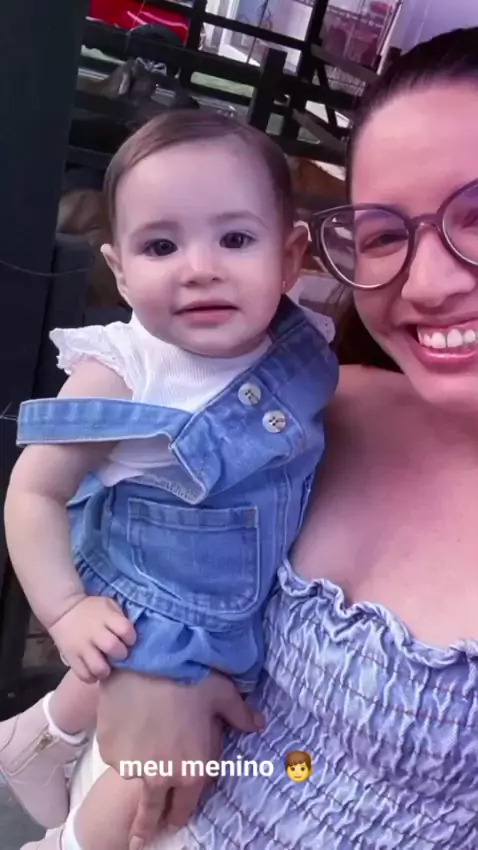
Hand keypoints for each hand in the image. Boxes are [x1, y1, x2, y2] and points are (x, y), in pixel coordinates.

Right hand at [49, 596, 135, 682]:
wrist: (63, 610)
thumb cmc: (92, 609)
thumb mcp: (109, 605)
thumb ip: (120, 618)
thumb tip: (133, 634)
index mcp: (106, 617)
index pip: (125, 629)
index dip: (130, 637)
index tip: (128, 640)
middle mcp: (94, 632)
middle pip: (113, 647)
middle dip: (120, 654)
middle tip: (118, 655)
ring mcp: (82, 646)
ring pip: (98, 666)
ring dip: (106, 670)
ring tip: (106, 668)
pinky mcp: (71, 657)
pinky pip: (83, 674)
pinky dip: (91, 677)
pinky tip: (94, 672)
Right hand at [97, 670, 263, 842]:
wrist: (149, 660)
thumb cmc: (191, 675)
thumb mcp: (223, 694)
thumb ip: (240, 714)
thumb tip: (259, 724)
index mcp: (193, 769)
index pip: (186, 806)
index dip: (180, 813)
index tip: (174, 820)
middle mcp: (162, 776)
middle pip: (151, 812)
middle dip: (146, 826)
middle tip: (139, 839)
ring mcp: (132, 766)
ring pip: (134, 776)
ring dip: (137, 768)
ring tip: (138, 746)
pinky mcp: (110, 750)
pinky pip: (116, 754)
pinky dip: (122, 745)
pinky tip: (128, 723)